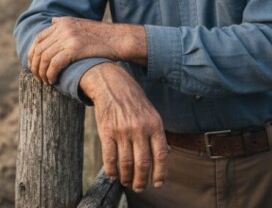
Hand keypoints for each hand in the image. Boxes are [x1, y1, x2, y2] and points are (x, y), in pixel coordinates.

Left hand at [27, 17, 145, 84]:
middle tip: (37, 77)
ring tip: (45, 82)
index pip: (38, 38)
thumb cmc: (101, 36)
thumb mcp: (81, 24)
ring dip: (42, 72)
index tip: (32, 65)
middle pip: (40, 49)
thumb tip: (52, 21)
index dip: (32, 53)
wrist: (118, 39)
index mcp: (62, 22)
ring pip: (45, 58)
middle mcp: (63, 28)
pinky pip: (55, 64)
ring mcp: (68, 37)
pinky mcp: (75, 48)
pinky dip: (51, 74)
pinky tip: (53, 81)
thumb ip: (65, 24)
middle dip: (35, 66)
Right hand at [80, 63, 167, 192]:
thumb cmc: (133, 100)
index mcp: (154, 124)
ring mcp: (122, 130)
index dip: (160, 172)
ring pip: (126, 163)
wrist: (111, 83)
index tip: (158, 183)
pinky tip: (113, 174)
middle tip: (140, 187)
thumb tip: (165, 154)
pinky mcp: (106, 131)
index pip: (160, 154)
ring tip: (127, 182)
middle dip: (142, 180)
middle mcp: (140, 128)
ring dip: (127, 177)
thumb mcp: (151, 112)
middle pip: (143, 162)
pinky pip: (109, 157)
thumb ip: (157, 133)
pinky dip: (111, 170)